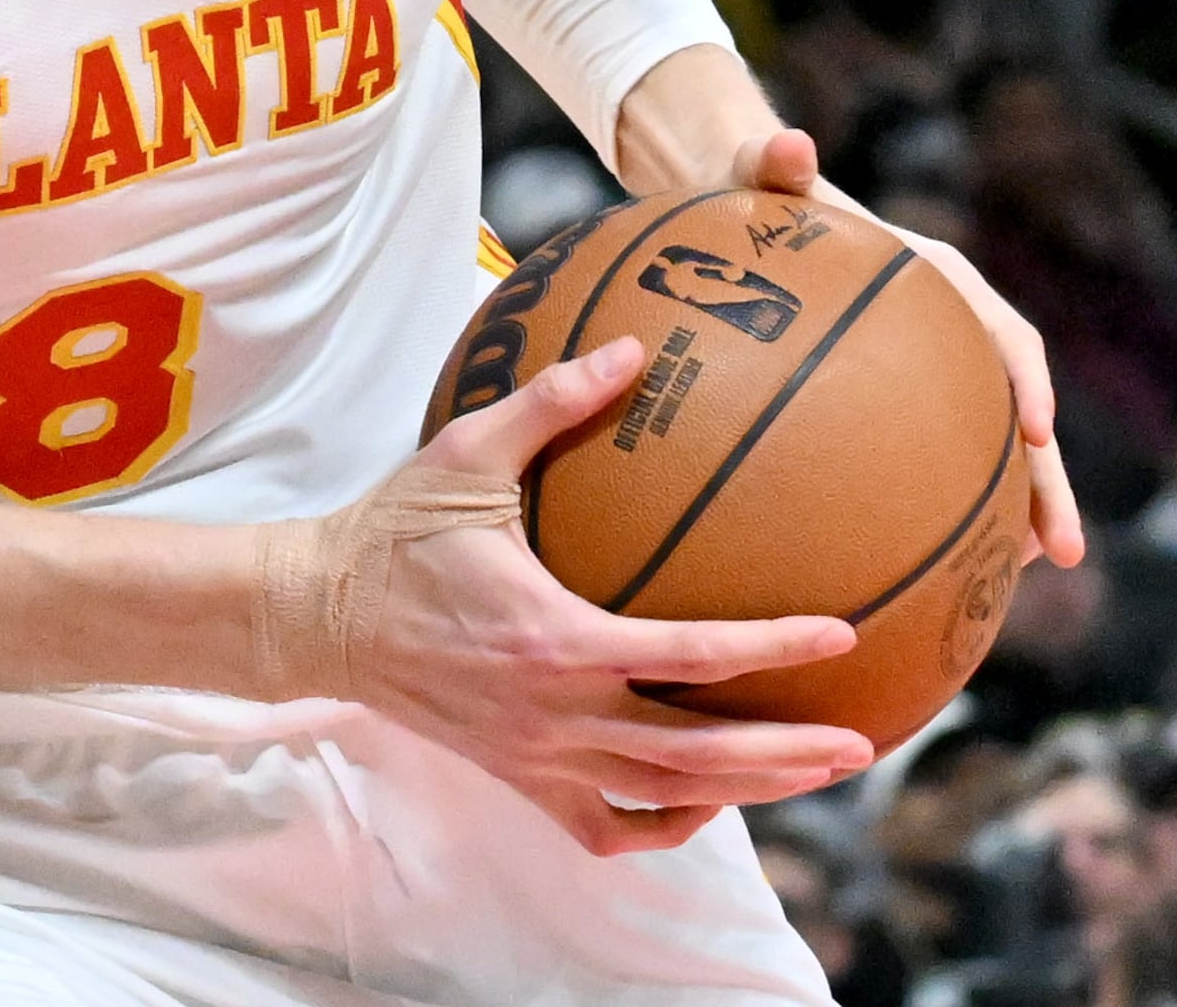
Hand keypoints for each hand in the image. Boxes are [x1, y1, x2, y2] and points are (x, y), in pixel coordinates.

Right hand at [274, 336, 872, 855]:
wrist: (317, 616)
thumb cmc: (393, 530)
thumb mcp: (465, 453)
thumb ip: (552, 401)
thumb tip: (633, 349)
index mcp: (553, 637)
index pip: (689, 652)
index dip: (772, 646)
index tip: (839, 632)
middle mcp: (554, 713)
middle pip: (696, 753)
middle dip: (786, 752)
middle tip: (860, 740)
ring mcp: (537, 757)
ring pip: (663, 796)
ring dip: (747, 791)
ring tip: (815, 771)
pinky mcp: (518, 780)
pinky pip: (607, 827)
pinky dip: (664, 822)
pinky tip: (707, 798)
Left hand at [726, 129, 1085, 569]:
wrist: (741, 209)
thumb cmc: (753, 193)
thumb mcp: (756, 176)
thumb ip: (772, 162)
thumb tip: (790, 143)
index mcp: (937, 276)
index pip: (1001, 331)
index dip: (1026, 380)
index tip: (1038, 432)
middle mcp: (950, 327)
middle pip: (1017, 407)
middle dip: (1047, 478)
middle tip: (1062, 549)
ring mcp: (931, 370)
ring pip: (991, 445)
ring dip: (1017, 506)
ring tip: (1026, 574)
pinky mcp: (900, 402)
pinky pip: (940, 458)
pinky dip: (954, 507)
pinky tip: (943, 566)